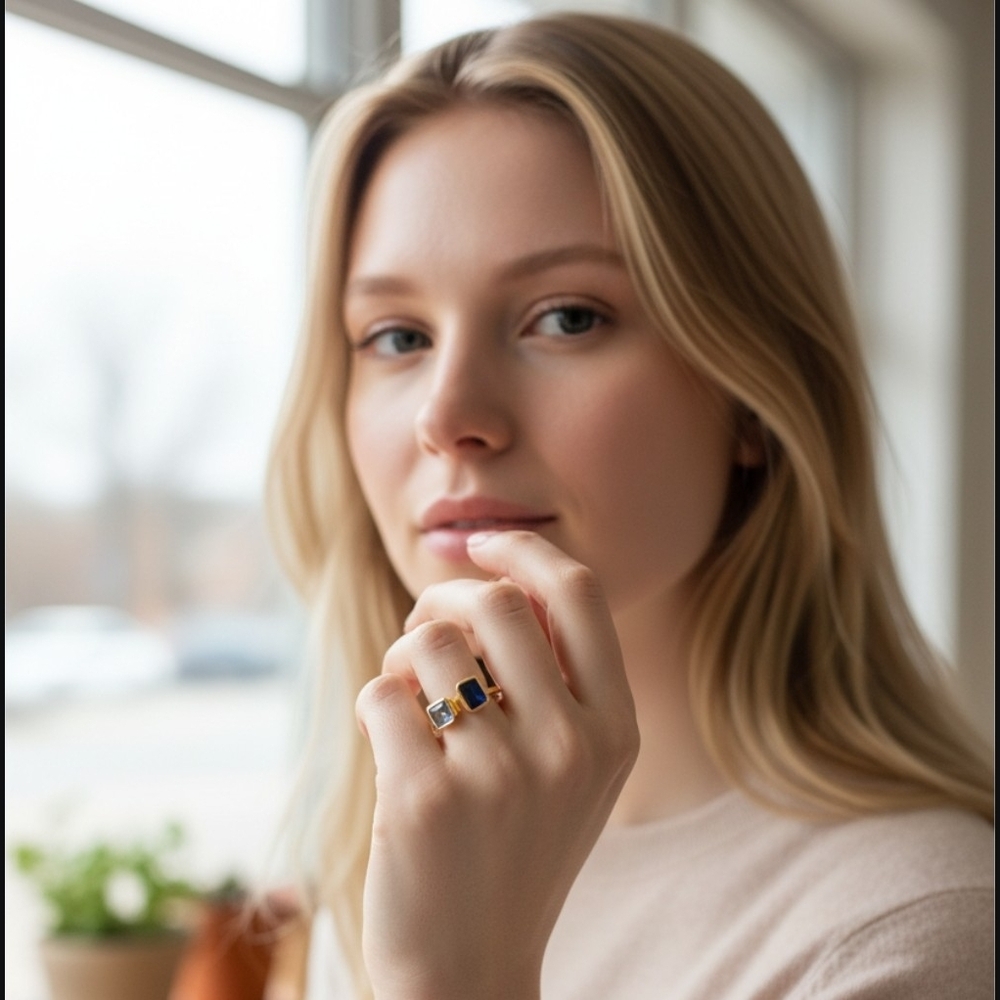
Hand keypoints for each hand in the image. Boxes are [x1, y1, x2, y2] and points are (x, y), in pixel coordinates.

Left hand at [355, 531, 639, 999]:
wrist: (471, 971)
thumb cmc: (515, 850)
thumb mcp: (573, 771)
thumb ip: (557, 679)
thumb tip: (491, 577)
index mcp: (615, 730)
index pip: (578, 593)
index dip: (524, 550)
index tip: (481, 543)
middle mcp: (569, 747)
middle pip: (495, 602)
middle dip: (444, 597)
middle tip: (423, 627)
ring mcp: (500, 774)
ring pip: (427, 641)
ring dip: (402, 654)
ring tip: (407, 695)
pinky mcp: (426, 799)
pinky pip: (381, 693)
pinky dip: (375, 704)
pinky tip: (389, 743)